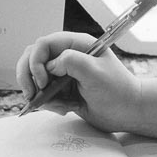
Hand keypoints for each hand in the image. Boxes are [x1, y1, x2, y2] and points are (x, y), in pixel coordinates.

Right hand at [16, 31, 143, 131]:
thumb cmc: (118, 90)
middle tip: (31, 95)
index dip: (37, 62)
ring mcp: (63, 74)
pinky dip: (48, 104)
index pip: (43, 45)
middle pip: (32, 58)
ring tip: (57, 105)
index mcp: (76, 44)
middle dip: (28, 77)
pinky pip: (43, 95)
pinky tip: (66, 109)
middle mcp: (67, 56)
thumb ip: (70, 61)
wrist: (128, 112)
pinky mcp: (62, 90)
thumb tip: (49, 67)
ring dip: (39, 94)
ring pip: (35, 78)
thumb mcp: (95, 72)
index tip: (44, 82)